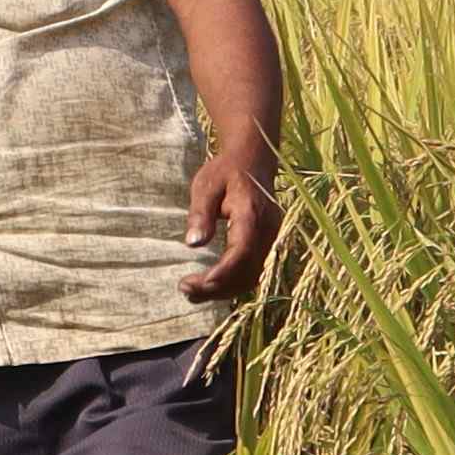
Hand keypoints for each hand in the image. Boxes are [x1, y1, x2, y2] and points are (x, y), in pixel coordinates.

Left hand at [180, 145, 278, 301]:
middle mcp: (267, 231)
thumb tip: (193, 244)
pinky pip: (251, 271)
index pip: (241, 252)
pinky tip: (208, 285)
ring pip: (251, 277)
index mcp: (252, 214)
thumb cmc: (225, 171)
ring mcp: (270, 239)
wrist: (252, 160)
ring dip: (223, 290)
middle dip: (217, 288)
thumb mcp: (206, 186)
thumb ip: (200, 214)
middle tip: (184, 290)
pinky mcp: (265, 244)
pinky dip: (231, 283)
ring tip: (191, 294)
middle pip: (247, 272)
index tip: (195, 284)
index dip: (221, 273)